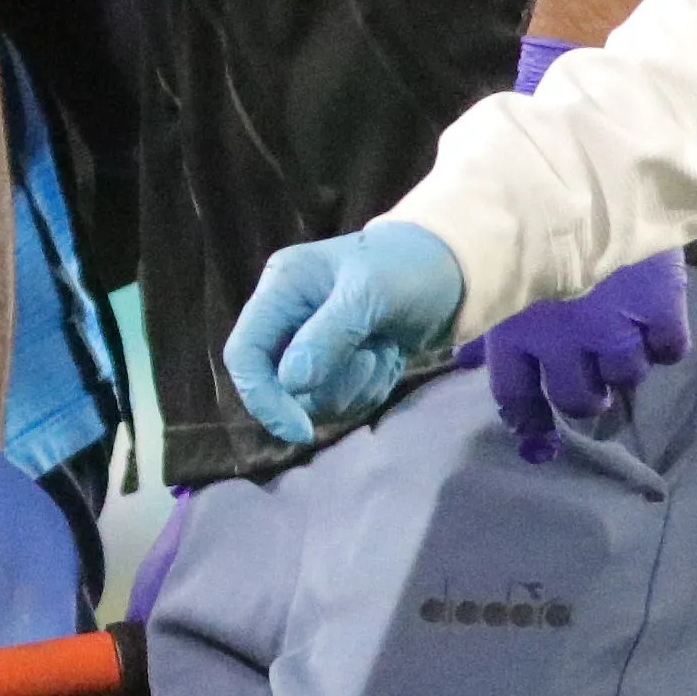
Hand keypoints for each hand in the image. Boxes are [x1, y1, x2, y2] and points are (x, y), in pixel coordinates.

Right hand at [221, 223, 469, 454]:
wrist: (452, 273)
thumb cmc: (408, 267)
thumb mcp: (371, 293)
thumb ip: (329, 336)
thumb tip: (292, 383)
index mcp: (282, 288)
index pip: (244, 354)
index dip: (263, 397)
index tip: (300, 428)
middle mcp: (288, 318)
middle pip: (279, 385)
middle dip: (330, 385)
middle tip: (371, 358)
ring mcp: (311, 344)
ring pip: (312, 399)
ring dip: (356, 386)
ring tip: (383, 349)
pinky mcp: (338, 365)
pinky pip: (341, 401)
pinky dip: (370, 388)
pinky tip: (388, 356)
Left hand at [451, 44, 687, 466]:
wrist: (588, 161)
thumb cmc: (522, 198)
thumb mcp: (487, 253)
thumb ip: (478, 307)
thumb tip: (462, 357)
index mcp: (513, 329)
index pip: (515, 397)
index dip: (528, 420)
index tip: (537, 432)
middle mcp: (563, 341)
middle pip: (577, 398)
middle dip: (584, 400)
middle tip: (591, 391)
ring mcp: (615, 327)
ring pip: (625, 379)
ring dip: (623, 373)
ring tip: (622, 358)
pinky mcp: (660, 308)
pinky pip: (670, 350)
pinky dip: (664, 346)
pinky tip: (657, 331)